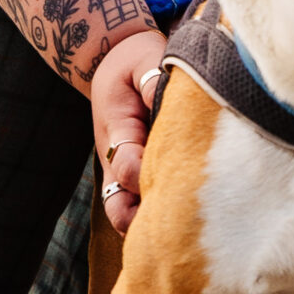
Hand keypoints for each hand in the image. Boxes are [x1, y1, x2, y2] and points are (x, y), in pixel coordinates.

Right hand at [92, 26, 164, 232]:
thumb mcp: (143, 58)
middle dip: (141, 219)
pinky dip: (150, 220)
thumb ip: (152, 78)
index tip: (171, 178)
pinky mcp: (130, 177)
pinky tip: (180, 225)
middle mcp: (112, 158)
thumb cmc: (134, 62)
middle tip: (174, 226)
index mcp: (117, 129)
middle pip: (117, 206)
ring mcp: (118, 172)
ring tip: (178, 234)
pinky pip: (134, 209)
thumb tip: (163, 98)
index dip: (145, 177)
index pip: (126, 165)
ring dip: (143, 227)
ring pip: (122, 214)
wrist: (114, 62)